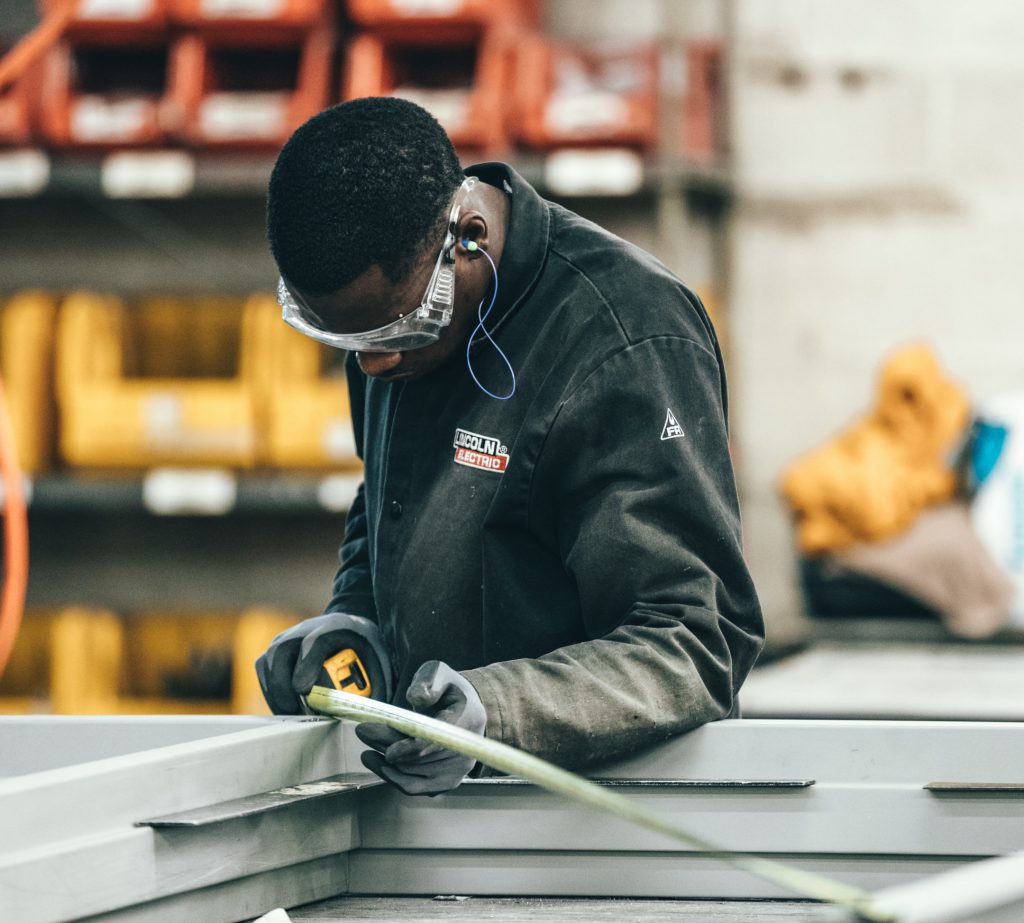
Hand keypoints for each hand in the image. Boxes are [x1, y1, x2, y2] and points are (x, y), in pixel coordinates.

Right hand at [255, 612, 392, 713]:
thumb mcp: (378, 660)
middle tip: (294, 710)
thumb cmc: (364, 647)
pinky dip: (270, 691)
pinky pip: (264, 669)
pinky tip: (285, 707)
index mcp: (335, 626)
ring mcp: (287, 637)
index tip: (304, 689)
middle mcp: (305, 628)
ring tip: (290, 713)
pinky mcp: (277, 650)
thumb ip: (376, 686)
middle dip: (283, 682)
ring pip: (268, 660)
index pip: (315, 639)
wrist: (350, 628)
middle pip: (282, 648)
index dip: (307, 663)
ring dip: (274, 690)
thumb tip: (370, 718)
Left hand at [356, 660, 485, 795]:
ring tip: (367, 745)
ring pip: (414, 773)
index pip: (438, 740)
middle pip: (421, 757)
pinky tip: (377, 763)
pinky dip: (393, 777)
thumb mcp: (438, 673)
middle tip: (364, 732)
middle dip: (389, 746)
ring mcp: (458, 769)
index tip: (388, 750)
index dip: (412, 748)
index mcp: (468, 718)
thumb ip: (428, 680)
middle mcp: (468, 749)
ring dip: (387, 761)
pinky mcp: (447, 781)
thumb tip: (417, 697)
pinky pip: (415, 786)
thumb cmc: (447, 689)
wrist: (464, 709)